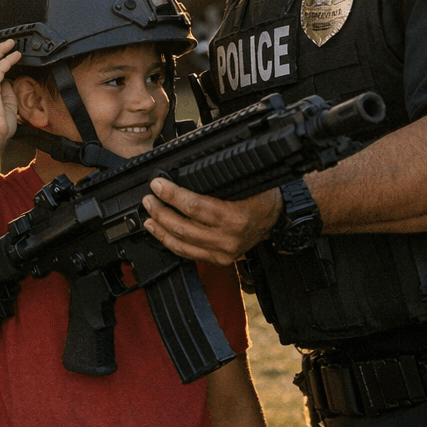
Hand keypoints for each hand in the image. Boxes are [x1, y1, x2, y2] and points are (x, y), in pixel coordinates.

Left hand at [141, 177, 280, 265]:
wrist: (277, 217)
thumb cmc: (262, 195)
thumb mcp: (243, 180)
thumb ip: (214, 177)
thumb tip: (182, 167)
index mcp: (236, 218)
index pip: (194, 207)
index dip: (171, 195)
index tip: (157, 185)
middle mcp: (229, 239)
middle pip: (183, 227)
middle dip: (161, 211)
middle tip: (149, 198)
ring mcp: (223, 252)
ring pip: (182, 243)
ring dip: (161, 228)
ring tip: (149, 215)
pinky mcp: (219, 260)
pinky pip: (188, 253)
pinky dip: (171, 242)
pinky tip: (160, 232)